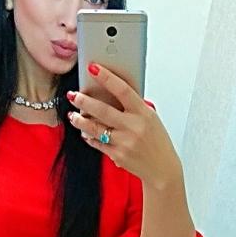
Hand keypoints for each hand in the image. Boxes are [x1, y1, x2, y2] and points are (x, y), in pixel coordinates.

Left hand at [67, 64, 182, 188]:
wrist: (162, 168)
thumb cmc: (157, 141)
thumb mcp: (151, 118)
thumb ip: (134, 106)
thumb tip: (113, 91)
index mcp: (143, 113)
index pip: (122, 90)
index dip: (106, 78)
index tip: (93, 68)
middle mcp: (133, 127)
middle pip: (103, 110)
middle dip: (84, 101)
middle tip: (73, 95)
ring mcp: (124, 142)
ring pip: (96, 128)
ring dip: (81, 121)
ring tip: (72, 115)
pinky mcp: (117, 156)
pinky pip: (98, 144)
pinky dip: (89, 137)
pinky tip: (84, 132)